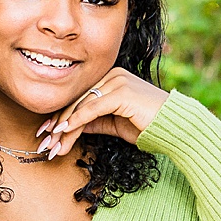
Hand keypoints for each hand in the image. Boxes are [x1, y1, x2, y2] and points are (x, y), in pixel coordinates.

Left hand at [38, 67, 169, 159]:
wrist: (176, 128)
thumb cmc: (149, 125)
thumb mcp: (115, 124)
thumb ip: (95, 121)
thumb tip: (72, 127)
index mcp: (112, 79)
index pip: (81, 98)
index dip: (62, 116)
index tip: (47, 133)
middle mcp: (113, 75)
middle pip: (78, 101)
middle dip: (59, 124)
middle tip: (45, 143)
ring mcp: (118, 81)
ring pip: (83, 105)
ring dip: (65, 127)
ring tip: (53, 145)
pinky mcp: (121, 92)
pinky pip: (93, 108)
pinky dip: (77, 121)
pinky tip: (65, 132)